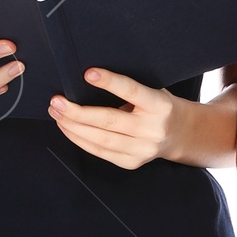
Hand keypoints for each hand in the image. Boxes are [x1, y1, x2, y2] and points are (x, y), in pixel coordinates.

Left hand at [48, 68, 187, 169]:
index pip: (131, 91)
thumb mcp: (153, 90)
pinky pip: (100, 152)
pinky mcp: (132, 162)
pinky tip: (68, 129)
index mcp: (159, 105)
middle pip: (108, 121)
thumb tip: (89, 79)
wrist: (180, 134)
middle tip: (57, 101)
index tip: (88, 74)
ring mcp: (142, 149)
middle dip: (77, 112)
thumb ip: (129, 88)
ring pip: (100, 139)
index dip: (110, 82)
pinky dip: (80, 140)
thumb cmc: (159, 106)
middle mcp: (151, 129)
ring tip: (57, 114)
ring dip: (73, 127)